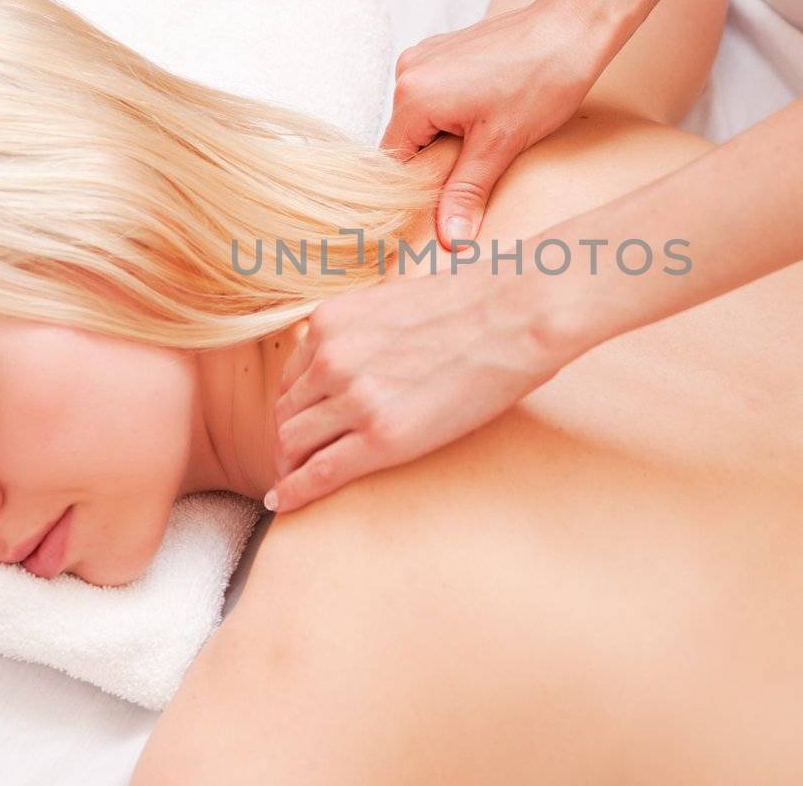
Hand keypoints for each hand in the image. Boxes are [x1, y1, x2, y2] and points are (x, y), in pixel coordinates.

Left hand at [267, 265, 564, 511]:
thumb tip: (368, 343)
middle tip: (291, 461)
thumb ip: (367, 325)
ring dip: (289, 466)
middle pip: (285, 412)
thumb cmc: (476, 302)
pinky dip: (296, 492)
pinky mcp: (382, 437)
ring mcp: (354, 398)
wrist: (517, 313)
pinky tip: (286, 504)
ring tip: (292, 483)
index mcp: (333, 321)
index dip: (293, 406)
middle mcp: (332, 358)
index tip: (298, 423)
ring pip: (293, 443)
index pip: (292, 376)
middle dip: (285, 440)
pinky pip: (320, 473)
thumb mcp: (398, 298)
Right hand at [380, 0, 614, 248]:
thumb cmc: (542, 79)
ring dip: (449, 138)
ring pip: (423, 119)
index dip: (418, 188)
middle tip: (479, 167)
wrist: (574, 25)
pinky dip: (456, 114)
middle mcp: (409, 71)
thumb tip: (450, 240)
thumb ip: (466, 194)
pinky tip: (490, 115)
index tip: (444, 204)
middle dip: (437, 161)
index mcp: (414, 95)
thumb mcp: (500, 147)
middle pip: (408, 139)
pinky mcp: (444, 50)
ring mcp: (426, 56)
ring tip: (489, 137)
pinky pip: (436, 95)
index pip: (395, 161)